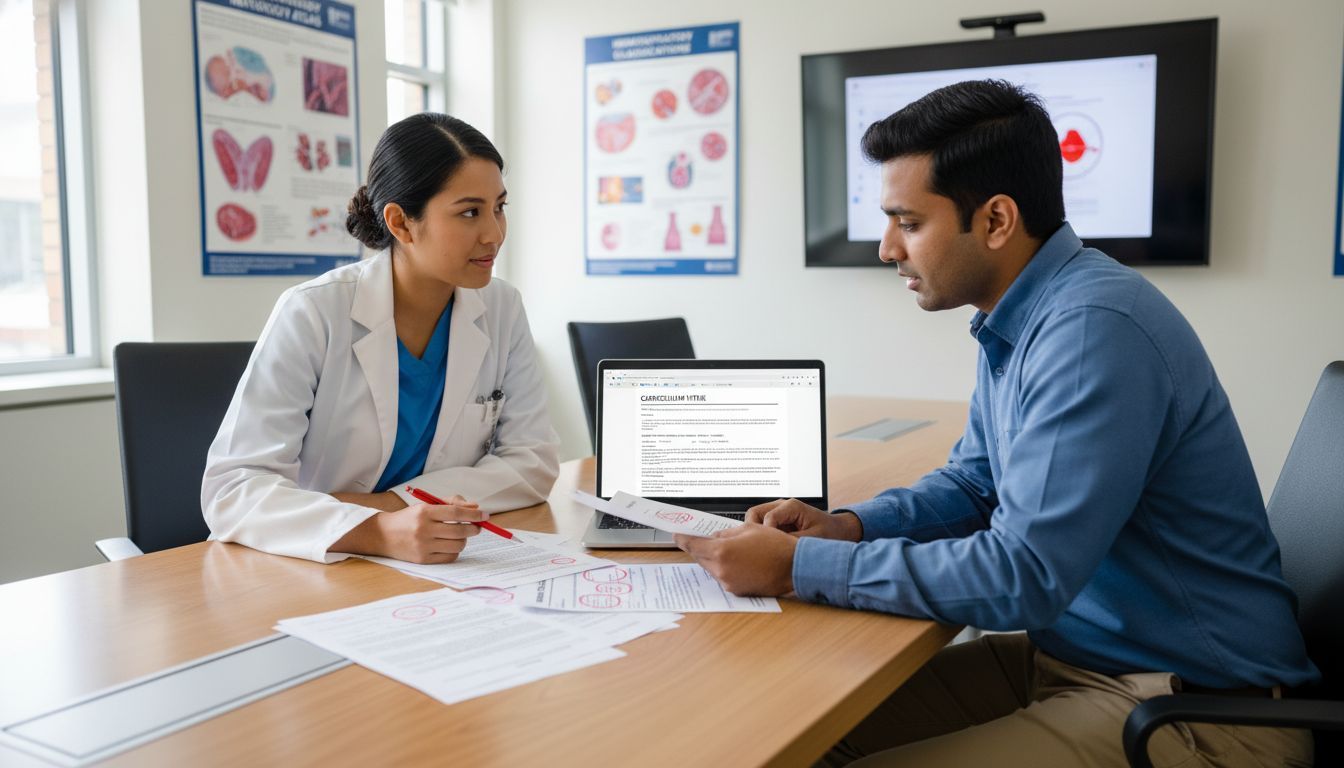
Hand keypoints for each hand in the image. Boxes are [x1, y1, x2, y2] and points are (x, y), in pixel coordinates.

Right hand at [330, 494, 485, 563]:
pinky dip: (455, 550)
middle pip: (460, 531)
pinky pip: (449, 557)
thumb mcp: (426, 505)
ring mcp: (423, 546)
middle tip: (476, 526)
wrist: (383, 535)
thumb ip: (451, 503)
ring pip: (457, 545)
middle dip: (473, 528)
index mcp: (424, 512)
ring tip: (461, 535)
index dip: (474, 515)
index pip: (456, 513)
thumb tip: (475, 508)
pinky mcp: (422, 559)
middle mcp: (423, 529)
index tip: (485, 515)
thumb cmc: (409, 518)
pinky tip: (451, 545)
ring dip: (464, 540)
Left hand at [673, 523, 797, 596]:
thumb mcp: (749, 529)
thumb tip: (716, 536)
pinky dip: (724, 568)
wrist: (793, 567)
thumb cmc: (776, 547)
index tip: (676, 534)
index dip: (682, 539)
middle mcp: (721, 570)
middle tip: (703, 538)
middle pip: (700, 557)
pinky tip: (738, 561)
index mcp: (722, 551)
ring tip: (730, 549)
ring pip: (711, 567)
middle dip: (700, 548)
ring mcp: (728, 582)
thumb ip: (727, 533)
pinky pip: (722, 576)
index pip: (693, 545)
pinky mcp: (736, 590)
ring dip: (714, 558)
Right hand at [747, 498, 862, 541]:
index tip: (769, 549)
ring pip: (755, 519)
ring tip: (762, 549)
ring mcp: (778, 513)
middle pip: (755, 513)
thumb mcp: (813, 539)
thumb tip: (775, 549)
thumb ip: (793, 542)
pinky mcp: (778, 522)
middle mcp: (782, 506)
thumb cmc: (830, 532)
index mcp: (792, 507)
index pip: (768, 517)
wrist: (839, 531)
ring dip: (756, 534)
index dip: (766, 534)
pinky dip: (760, 537)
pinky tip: (767, 549)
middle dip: (753, 531)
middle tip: (759, 548)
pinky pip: (761, 526)